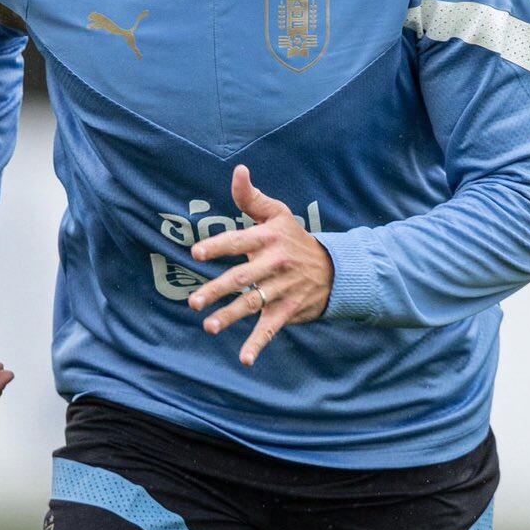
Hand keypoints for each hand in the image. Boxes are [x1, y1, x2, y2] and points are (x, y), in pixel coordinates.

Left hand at [187, 165, 334, 365]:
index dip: (219, 247)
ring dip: (231, 316)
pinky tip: (244, 359)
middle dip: (218, 290)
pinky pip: (271, 328)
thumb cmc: (295, 238)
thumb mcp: (278, 214)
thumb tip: (238, 170)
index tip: (197, 254)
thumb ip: (251, 198)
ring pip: (253, 304)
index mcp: (268, 239)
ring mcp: (282, 289)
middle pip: (242, 278)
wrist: (335, 269)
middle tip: (193, 301)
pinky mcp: (288, 310)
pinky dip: (257, 344)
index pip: (240, 241)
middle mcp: (275, 264)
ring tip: (209, 326)